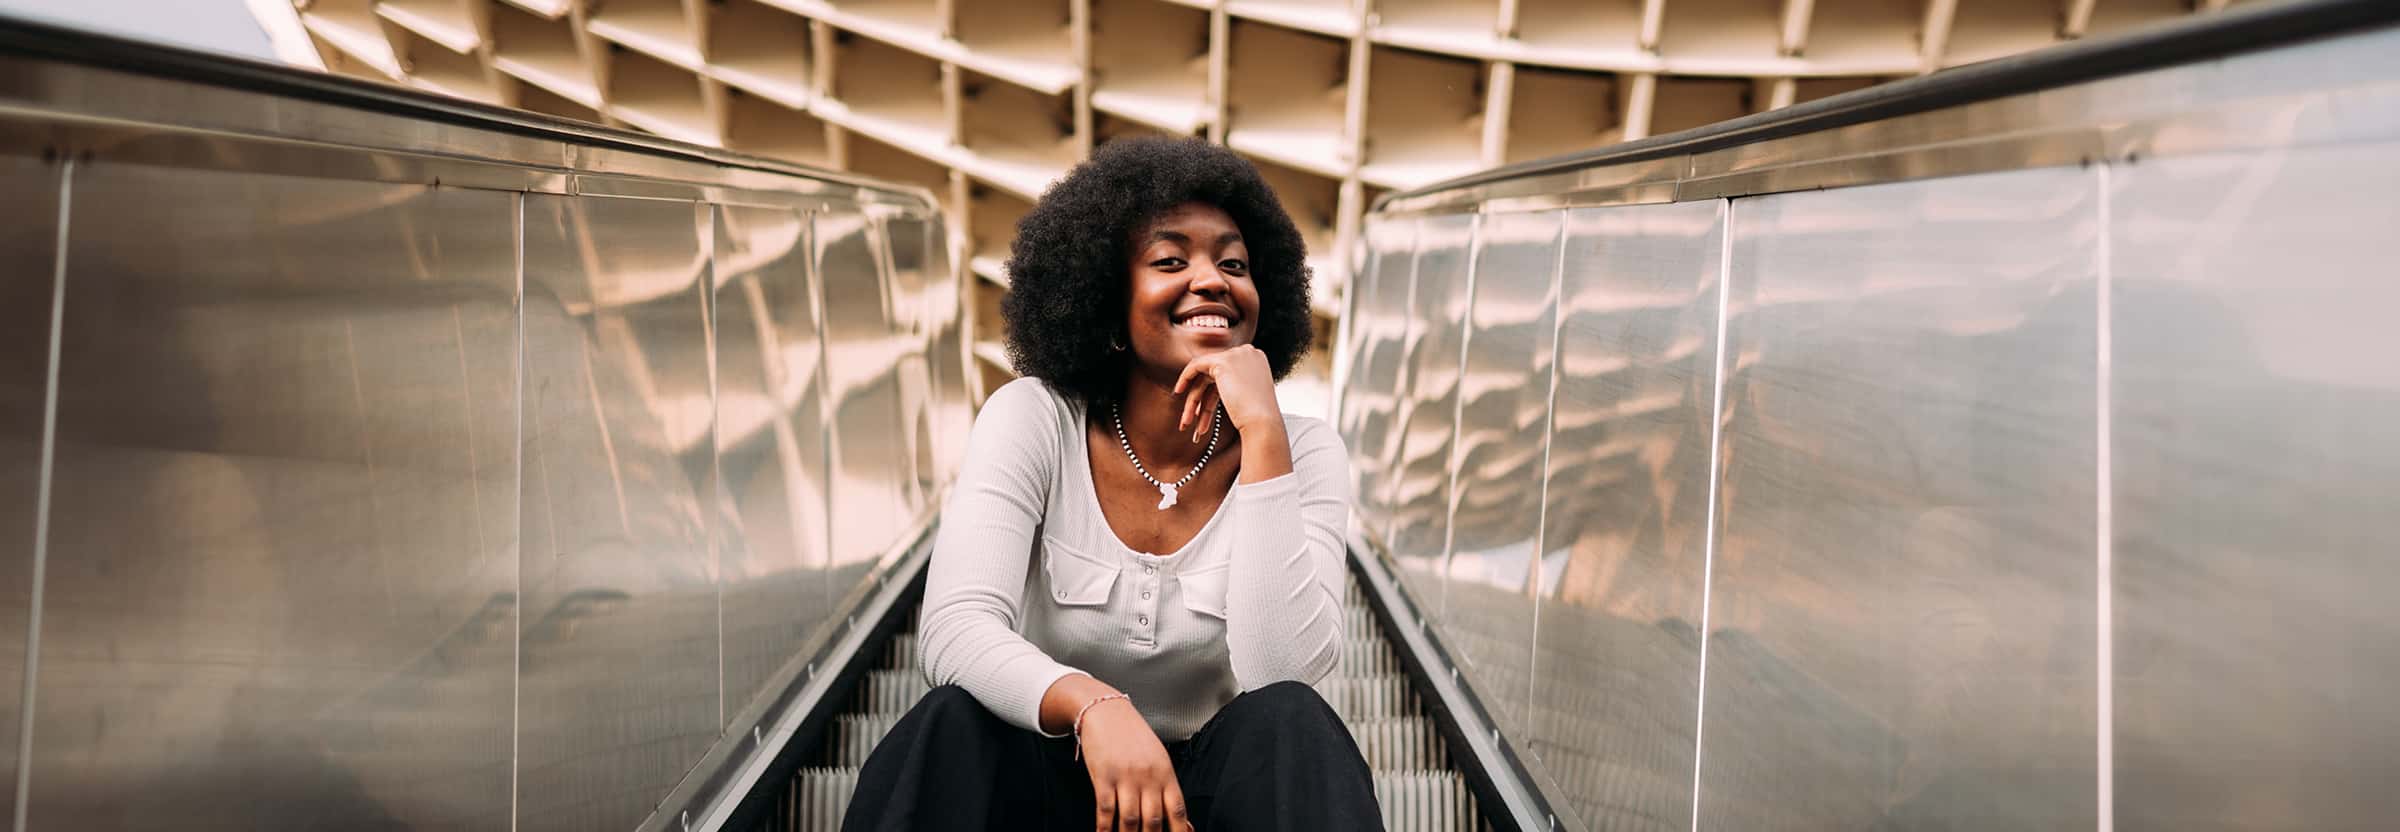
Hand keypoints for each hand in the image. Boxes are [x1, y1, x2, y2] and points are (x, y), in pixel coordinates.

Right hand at [1077, 699, 1195, 831]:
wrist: (1106, 710)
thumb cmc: (1133, 736)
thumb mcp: (1157, 758)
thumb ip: (1166, 788)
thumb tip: (1182, 822)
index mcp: (1166, 773)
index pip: (1177, 811)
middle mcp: (1148, 777)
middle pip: (1153, 822)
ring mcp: (1125, 777)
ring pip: (1130, 821)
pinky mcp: (1103, 777)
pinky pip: (1105, 811)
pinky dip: (1104, 829)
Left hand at [1172, 344, 1280, 441]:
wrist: (1262, 421)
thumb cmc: (1258, 417)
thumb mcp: (1248, 396)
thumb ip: (1234, 387)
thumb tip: (1214, 389)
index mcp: (1256, 361)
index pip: (1228, 374)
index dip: (1212, 392)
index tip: (1202, 410)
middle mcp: (1248, 353)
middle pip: (1215, 375)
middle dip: (1201, 398)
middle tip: (1192, 419)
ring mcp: (1236, 355)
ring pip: (1205, 375)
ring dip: (1194, 400)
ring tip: (1186, 423)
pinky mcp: (1223, 361)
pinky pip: (1196, 365)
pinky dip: (1186, 378)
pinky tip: (1179, 392)